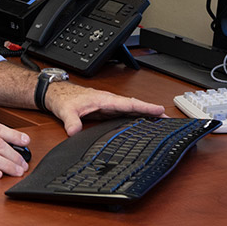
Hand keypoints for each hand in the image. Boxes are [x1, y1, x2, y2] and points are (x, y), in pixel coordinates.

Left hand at [44, 82, 165, 135]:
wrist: (57, 94)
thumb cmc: (63, 98)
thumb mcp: (66, 111)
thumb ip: (70, 121)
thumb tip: (74, 131)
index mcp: (104, 99)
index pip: (128, 103)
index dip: (144, 107)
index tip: (159, 110)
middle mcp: (109, 102)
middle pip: (134, 106)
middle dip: (151, 111)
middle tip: (168, 119)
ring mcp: (109, 106)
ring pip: (131, 109)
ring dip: (145, 114)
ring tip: (161, 122)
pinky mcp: (106, 110)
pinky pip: (125, 113)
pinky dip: (135, 117)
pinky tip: (142, 123)